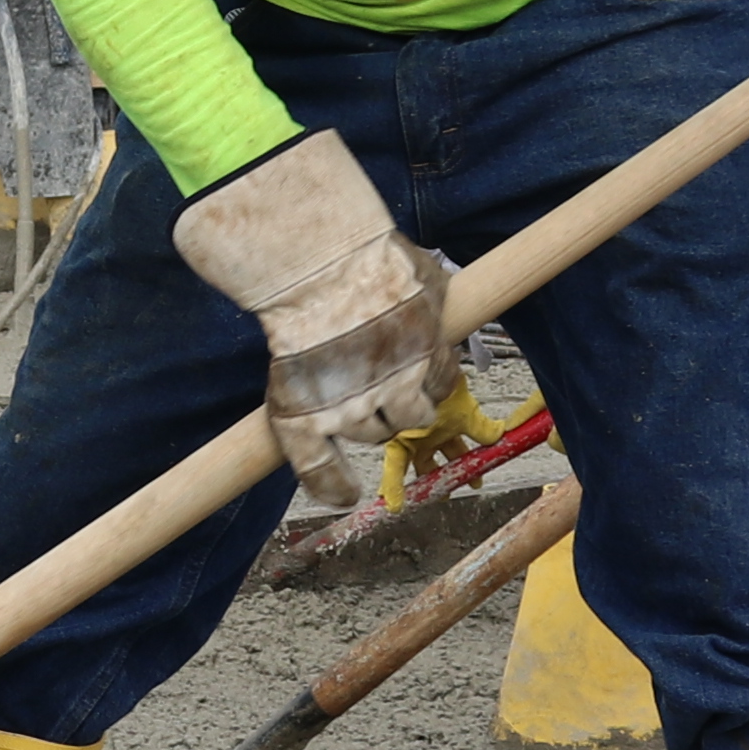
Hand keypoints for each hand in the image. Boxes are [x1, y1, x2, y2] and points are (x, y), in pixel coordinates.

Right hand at [169, 131, 460, 498]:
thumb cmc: (371, 256)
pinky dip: (329, 484)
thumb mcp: (424, 274)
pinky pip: (317, 467)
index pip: (439, 386)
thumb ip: (434, 299)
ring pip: (370, 434)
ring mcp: (349, 406)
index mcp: (426, 356)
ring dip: (364, 419)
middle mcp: (394, 389)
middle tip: (371, 373)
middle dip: (397, 400)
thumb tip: (442, 303)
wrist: (316, 262)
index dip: (424, 377)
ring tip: (342, 386)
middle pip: (408, 417)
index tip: (410, 371)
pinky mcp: (306, 415)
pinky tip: (342, 493)